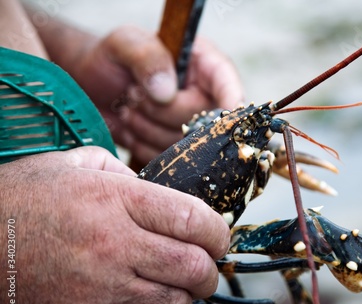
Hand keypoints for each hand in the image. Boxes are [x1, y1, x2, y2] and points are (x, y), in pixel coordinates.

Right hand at [0, 147, 229, 303]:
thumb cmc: (21, 203)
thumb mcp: (71, 166)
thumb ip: (120, 171)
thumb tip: (156, 189)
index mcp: (114, 200)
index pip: (193, 219)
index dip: (217, 231)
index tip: (217, 237)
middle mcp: (111, 246)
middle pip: (192, 268)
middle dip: (208, 271)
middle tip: (202, 268)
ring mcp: (97, 292)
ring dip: (182, 300)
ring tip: (171, 288)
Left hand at [71, 26, 243, 164]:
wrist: (90, 87)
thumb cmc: (113, 58)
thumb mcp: (125, 44)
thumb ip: (147, 58)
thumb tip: (166, 92)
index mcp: (203, 65)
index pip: (227, 83)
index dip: (230, 99)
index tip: (224, 111)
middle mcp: (204, 98)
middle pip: (202, 121)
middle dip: (161, 112)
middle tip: (133, 94)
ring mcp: (190, 127)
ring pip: (184, 145)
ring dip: (147, 128)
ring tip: (128, 107)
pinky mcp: (174, 150)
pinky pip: (167, 161)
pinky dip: (141, 145)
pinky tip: (129, 125)